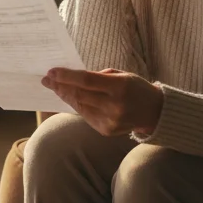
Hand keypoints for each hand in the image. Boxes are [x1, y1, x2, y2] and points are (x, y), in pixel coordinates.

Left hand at [42, 67, 162, 136]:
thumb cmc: (136, 88)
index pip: (86, 80)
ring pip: (79, 106)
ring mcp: (109, 120)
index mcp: (120, 87)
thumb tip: (71, 78)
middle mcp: (114, 105)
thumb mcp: (122, 75)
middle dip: (60, 86)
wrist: (155, 113)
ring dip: (65, 96)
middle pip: (79, 95)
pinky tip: (70, 98)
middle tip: (47, 79)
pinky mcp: (105, 130)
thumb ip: (98, 77)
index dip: (66, 76)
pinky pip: (85, 115)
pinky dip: (77, 106)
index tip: (51, 72)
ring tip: (55, 87)